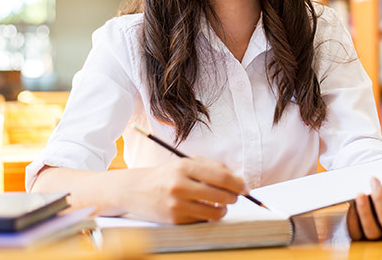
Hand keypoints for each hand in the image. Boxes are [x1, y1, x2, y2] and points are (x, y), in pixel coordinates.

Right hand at [118, 156, 246, 223]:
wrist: (136, 190)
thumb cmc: (167, 175)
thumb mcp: (186, 163)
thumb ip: (212, 167)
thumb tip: (238, 179)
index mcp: (185, 167)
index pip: (221, 177)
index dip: (238, 183)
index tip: (245, 188)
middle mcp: (180, 185)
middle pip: (221, 195)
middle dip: (234, 197)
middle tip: (235, 196)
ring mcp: (176, 204)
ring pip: (215, 212)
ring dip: (223, 209)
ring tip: (221, 204)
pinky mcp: (174, 219)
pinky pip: (202, 220)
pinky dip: (208, 215)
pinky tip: (203, 208)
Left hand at [346, 178, 381, 239]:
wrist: (373, 196)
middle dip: (380, 200)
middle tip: (373, 181)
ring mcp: (376, 235)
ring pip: (372, 232)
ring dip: (365, 211)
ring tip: (360, 194)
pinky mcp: (360, 236)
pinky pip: (356, 233)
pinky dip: (353, 218)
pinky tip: (353, 203)